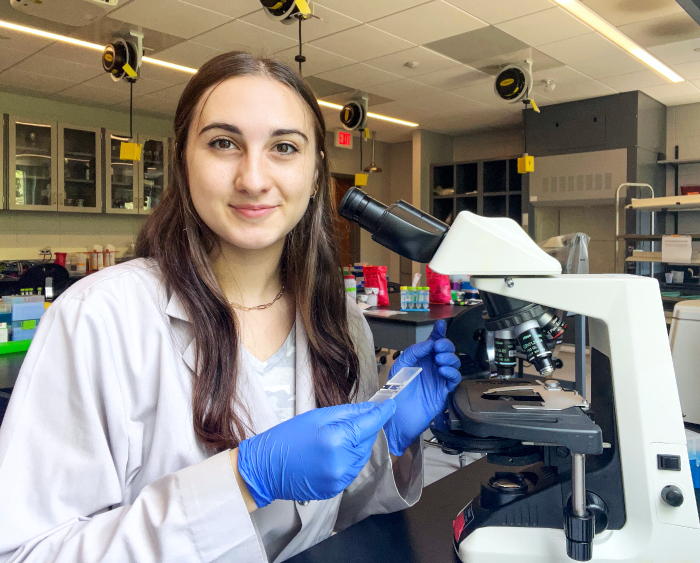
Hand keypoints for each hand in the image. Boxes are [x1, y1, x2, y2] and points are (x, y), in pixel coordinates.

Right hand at [237, 400, 395, 507]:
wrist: (266, 468)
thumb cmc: (288, 437)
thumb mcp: (316, 417)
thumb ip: (347, 413)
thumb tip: (370, 409)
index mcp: (336, 439)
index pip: (369, 425)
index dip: (382, 414)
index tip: (391, 406)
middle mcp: (343, 461)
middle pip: (367, 441)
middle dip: (364, 429)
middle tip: (348, 422)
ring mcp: (340, 479)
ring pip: (362, 456)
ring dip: (357, 445)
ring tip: (335, 439)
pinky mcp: (336, 489)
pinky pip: (352, 469)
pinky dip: (348, 459)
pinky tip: (332, 453)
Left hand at [383, 319, 460, 455]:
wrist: (397, 418)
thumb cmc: (395, 393)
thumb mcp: (400, 367)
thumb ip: (413, 352)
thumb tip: (429, 343)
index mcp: (420, 359)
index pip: (432, 342)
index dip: (438, 333)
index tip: (441, 325)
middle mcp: (431, 367)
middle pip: (445, 350)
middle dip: (445, 345)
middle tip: (439, 347)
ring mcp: (438, 379)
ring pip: (453, 362)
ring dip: (449, 357)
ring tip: (440, 360)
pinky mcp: (444, 391)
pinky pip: (454, 378)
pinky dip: (452, 372)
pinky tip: (443, 370)